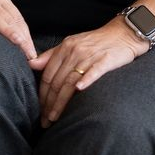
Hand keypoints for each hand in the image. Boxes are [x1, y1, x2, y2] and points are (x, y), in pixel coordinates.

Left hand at [28, 17, 148, 127]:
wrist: (123, 33)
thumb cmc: (96, 41)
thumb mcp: (72, 44)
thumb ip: (52, 55)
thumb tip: (31, 64)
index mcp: (65, 47)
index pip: (48, 75)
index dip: (42, 94)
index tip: (39, 110)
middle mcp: (75, 52)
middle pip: (57, 81)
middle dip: (48, 103)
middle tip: (45, 121)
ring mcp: (90, 56)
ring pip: (70, 81)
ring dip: (61, 102)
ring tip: (54, 117)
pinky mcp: (106, 60)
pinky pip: (94, 71)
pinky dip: (86, 80)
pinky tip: (80, 91)